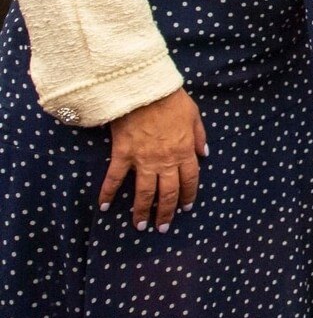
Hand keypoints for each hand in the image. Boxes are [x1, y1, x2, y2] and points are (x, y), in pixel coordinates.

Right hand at [100, 87, 206, 231]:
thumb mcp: (194, 116)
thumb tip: (204, 154)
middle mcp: (165, 160)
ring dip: (142, 210)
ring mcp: (143, 159)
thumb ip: (199, 137)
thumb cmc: (171, 100)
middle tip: (162, 227)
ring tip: (140, 225)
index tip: (185, 208)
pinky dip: (107, 193)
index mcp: (184, 151)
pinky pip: (115, 178)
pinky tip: (103, 207)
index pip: (189, 180)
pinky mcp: (123, 154)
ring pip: (144, 192)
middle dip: (166, 212)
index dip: (188, 196)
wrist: (145, 90)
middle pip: (167, 192)